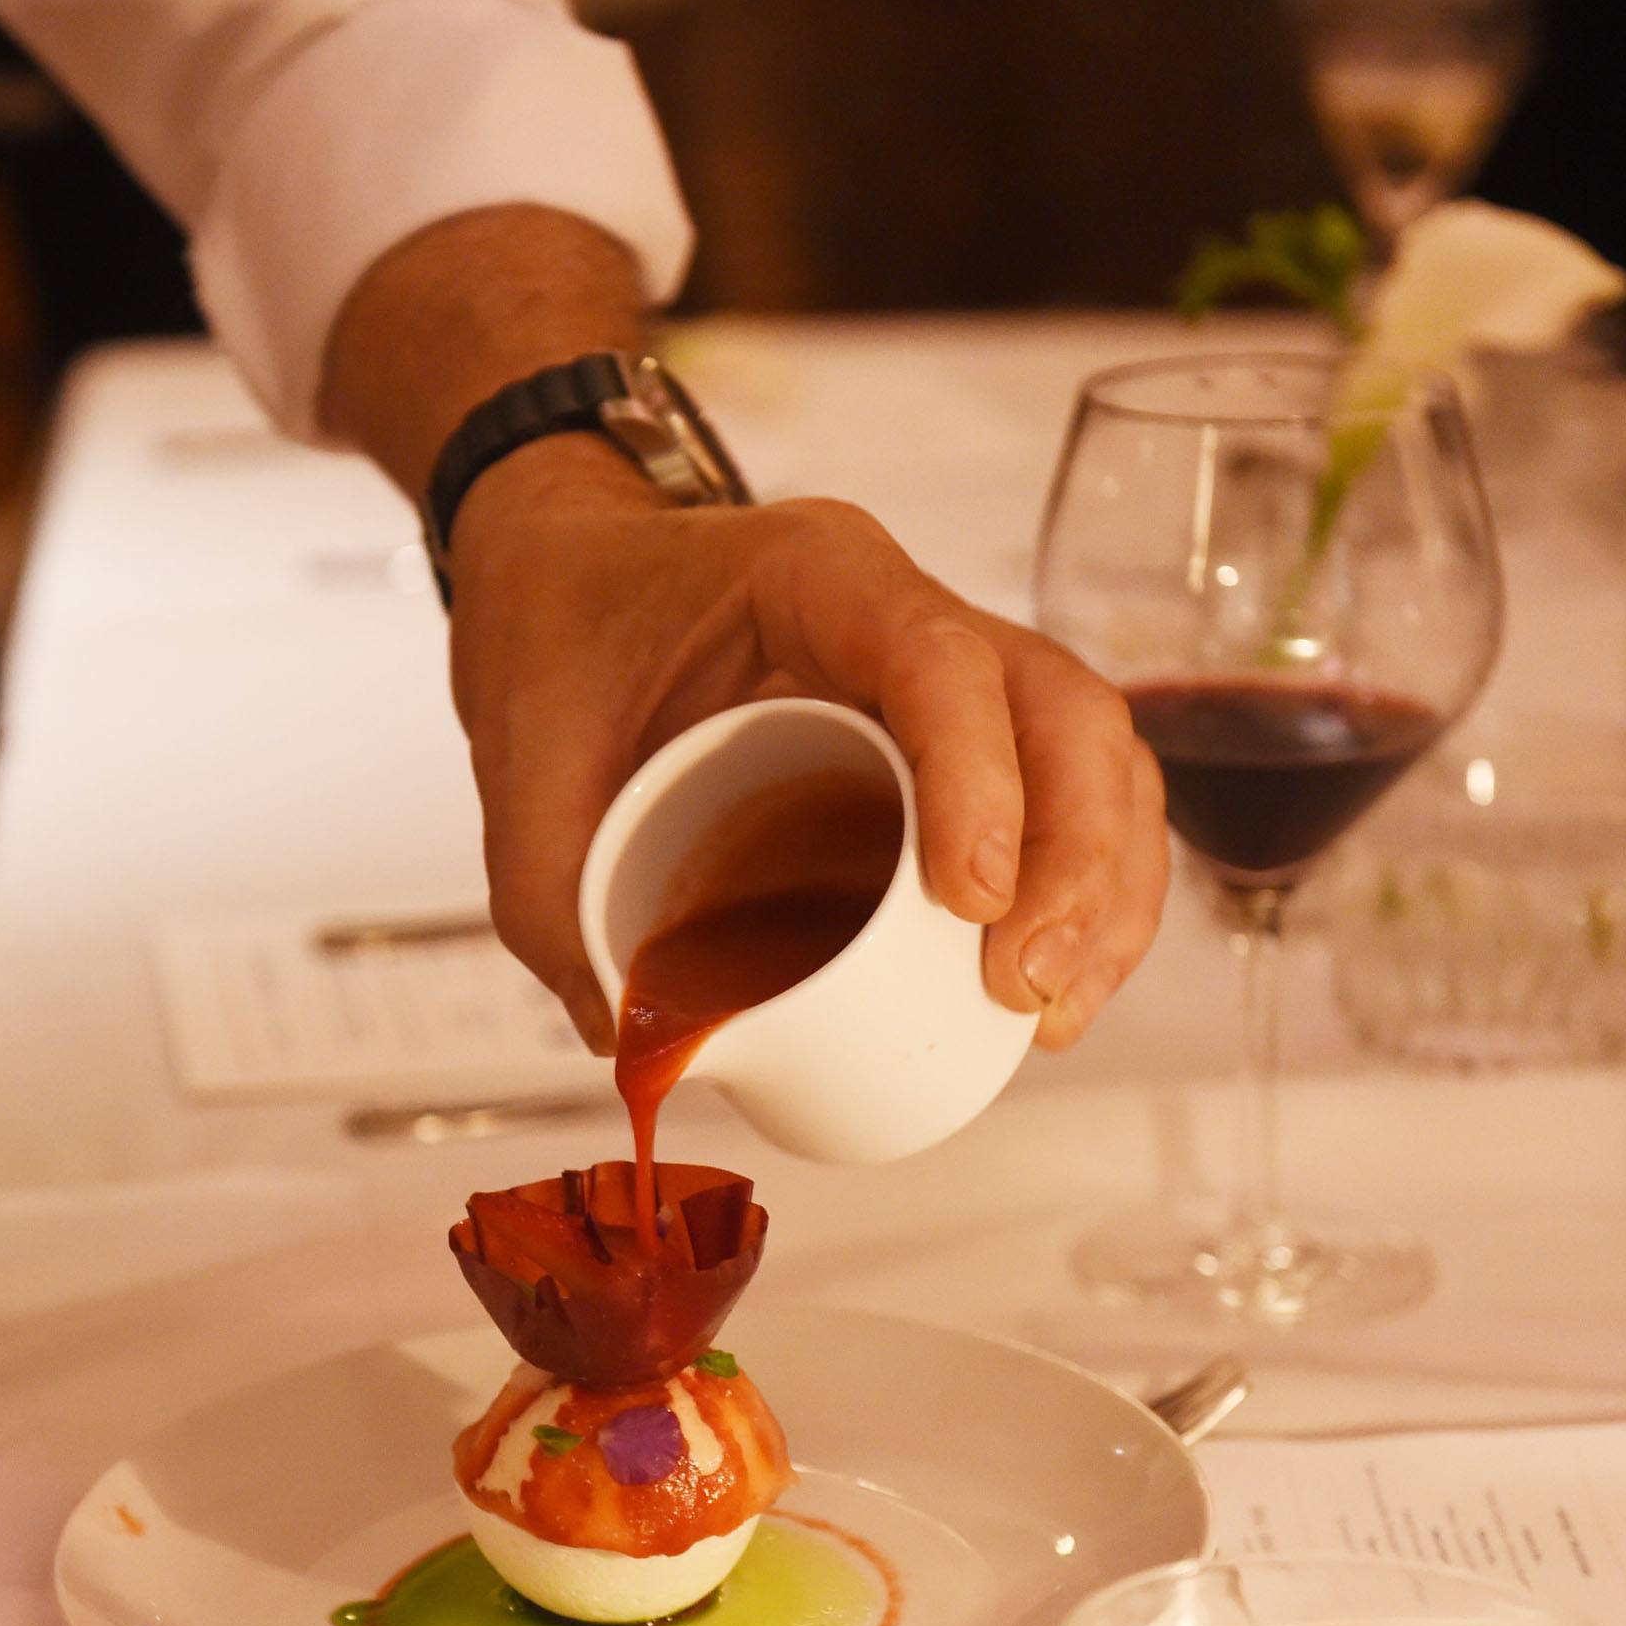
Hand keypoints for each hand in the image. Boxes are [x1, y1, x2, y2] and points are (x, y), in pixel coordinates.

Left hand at [446, 437, 1166, 1052]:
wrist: (558, 580)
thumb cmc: (554, 638)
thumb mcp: (521, 768)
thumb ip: (549, 902)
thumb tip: (633, 1049)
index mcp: (813, 575)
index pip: (939, 659)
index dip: (980, 780)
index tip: (970, 902)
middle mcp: (904, 606)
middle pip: (1060, 708)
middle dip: (1073, 860)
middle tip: (1023, 989)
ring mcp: (947, 665)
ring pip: (1093, 753)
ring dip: (1103, 887)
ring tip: (1052, 1011)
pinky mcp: (960, 734)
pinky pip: (1068, 794)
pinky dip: (1087, 891)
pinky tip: (1058, 988)